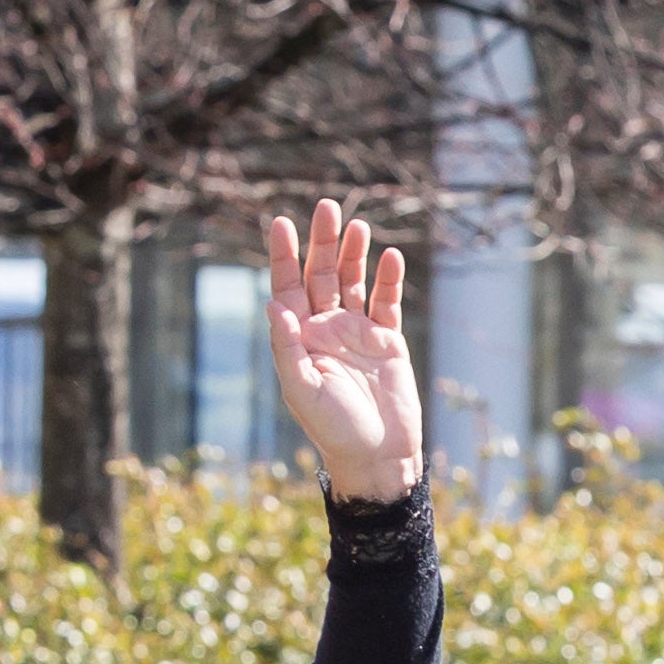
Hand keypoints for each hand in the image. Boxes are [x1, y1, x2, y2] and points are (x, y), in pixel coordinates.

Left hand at [265, 195, 426, 503]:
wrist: (377, 455)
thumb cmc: (333, 429)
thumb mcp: (302, 389)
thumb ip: (287, 347)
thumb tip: (273, 305)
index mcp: (300, 337)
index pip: (288, 286)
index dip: (284, 255)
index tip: (281, 223)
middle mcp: (326, 329)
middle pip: (321, 275)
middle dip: (323, 242)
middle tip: (327, 208)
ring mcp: (357, 333)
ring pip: (353, 282)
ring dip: (354, 254)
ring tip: (358, 226)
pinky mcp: (387, 342)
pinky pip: (386, 303)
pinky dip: (389, 280)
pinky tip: (390, 257)